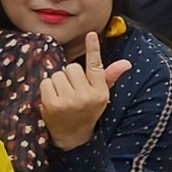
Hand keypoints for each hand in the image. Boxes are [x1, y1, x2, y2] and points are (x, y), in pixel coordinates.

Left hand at [37, 29, 129, 150]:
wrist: (73, 137)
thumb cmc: (87, 111)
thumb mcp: (101, 95)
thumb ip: (109, 76)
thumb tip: (125, 63)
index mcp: (100, 92)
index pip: (96, 66)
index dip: (93, 49)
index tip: (91, 35)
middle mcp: (86, 96)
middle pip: (71, 68)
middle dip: (69, 76)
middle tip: (72, 90)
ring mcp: (69, 101)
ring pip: (57, 74)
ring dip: (57, 83)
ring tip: (63, 96)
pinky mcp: (52, 104)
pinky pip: (46, 83)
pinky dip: (47, 89)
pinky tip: (53, 100)